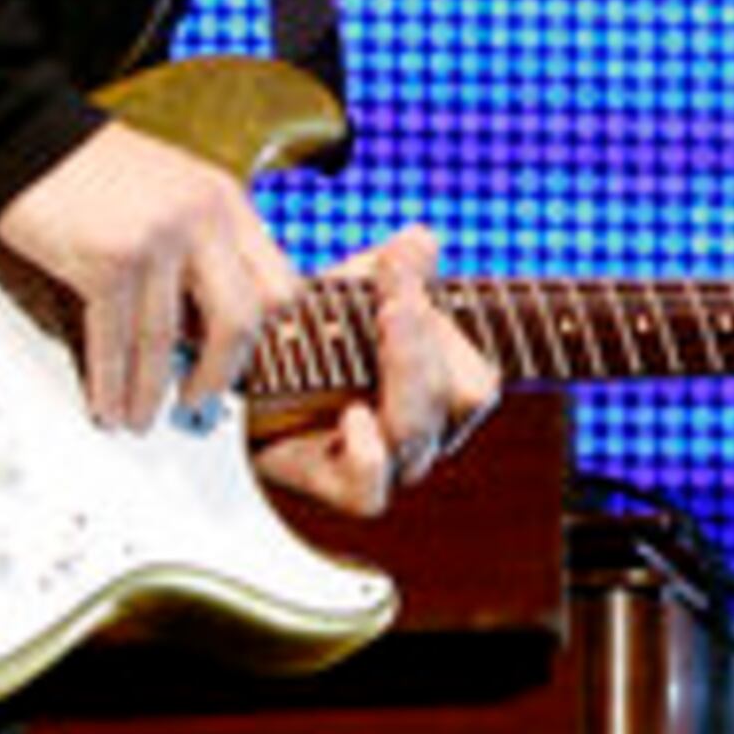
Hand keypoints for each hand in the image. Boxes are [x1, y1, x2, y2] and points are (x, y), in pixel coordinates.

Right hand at [0, 118, 297, 428]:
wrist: (27, 137)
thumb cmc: (93, 168)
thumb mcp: (175, 191)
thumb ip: (202, 247)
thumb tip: (204, 327)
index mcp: (226, 202)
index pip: (279, 283)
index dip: (266, 334)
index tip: (245, 363)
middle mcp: (202, 218)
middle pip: (240, 319)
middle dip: (220, 375)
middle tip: (200, 401)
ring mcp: (156, 239)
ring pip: (168, 341)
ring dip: (151, 392)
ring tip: (139, 417)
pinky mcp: (106, 259)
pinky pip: (115, 340)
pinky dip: (111, 382)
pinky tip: (108, 401)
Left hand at [252, 225, 503, 518]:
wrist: (257, 382)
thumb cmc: (319, 340)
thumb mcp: (355, 294)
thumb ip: (393, 272)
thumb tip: (420, 241)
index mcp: (442, 393)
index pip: (476, 378)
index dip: (443, 328)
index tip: (401, 282)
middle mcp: (424, 435)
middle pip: (459, 400)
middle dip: (425, 342)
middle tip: (393, 302)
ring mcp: (387, 466)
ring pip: (416, 434)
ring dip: (402, 374)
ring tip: (376, 327)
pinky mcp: (337, 487)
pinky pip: (370, 493)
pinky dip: (368, 455)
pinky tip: (353, 415)